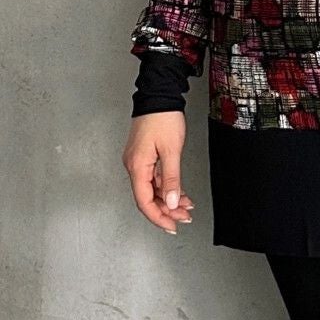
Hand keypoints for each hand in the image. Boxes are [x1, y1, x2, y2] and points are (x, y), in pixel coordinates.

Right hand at [122, 112, 194, 234]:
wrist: (159, 94)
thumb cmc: (163, 117)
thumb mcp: (171, 150)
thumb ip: (171, 178)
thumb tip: (170, 202)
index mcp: (137, 166)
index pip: (144, 201)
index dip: (158, 217)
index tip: (171, 226)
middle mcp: (134, 165)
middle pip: (147, 197)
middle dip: (166, 210)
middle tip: (184, 218)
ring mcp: (138, 160)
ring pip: (152, 188)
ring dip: (168, 199)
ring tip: (186, 206)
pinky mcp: (144, 155)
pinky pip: (154, 177)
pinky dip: (166, 186)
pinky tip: (179, 192)